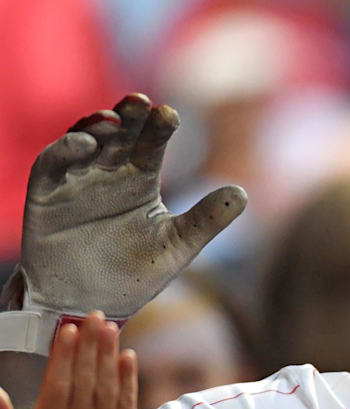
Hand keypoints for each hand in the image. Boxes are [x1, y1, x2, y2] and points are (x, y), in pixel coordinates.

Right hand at [0, 312, 137, 408]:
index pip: (59, 384)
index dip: (64, 356)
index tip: (67, 330)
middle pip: (86, 378)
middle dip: (89, 344)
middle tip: (92, 316)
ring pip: (108, 384)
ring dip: (109, 353)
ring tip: (109, 326)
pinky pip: (127, 399)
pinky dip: (129, 376)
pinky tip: (128, 354)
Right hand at [9, 93, 245, 317]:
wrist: (91, 305)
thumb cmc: (135, 275)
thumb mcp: (177, 247)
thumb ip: (207, 220)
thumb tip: (244, 193)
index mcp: (141, 180)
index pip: (152, 144)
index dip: (159, 127)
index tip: (170, 115)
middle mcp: (108, 173)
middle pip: (119, 134)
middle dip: (128, 116)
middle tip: (140, 102)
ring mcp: (76, 181)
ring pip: (85, 140)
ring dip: (96, 126)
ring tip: (112, 120)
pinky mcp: (47, 193)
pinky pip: (52, 163)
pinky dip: (65, 150)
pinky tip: (84, 144)